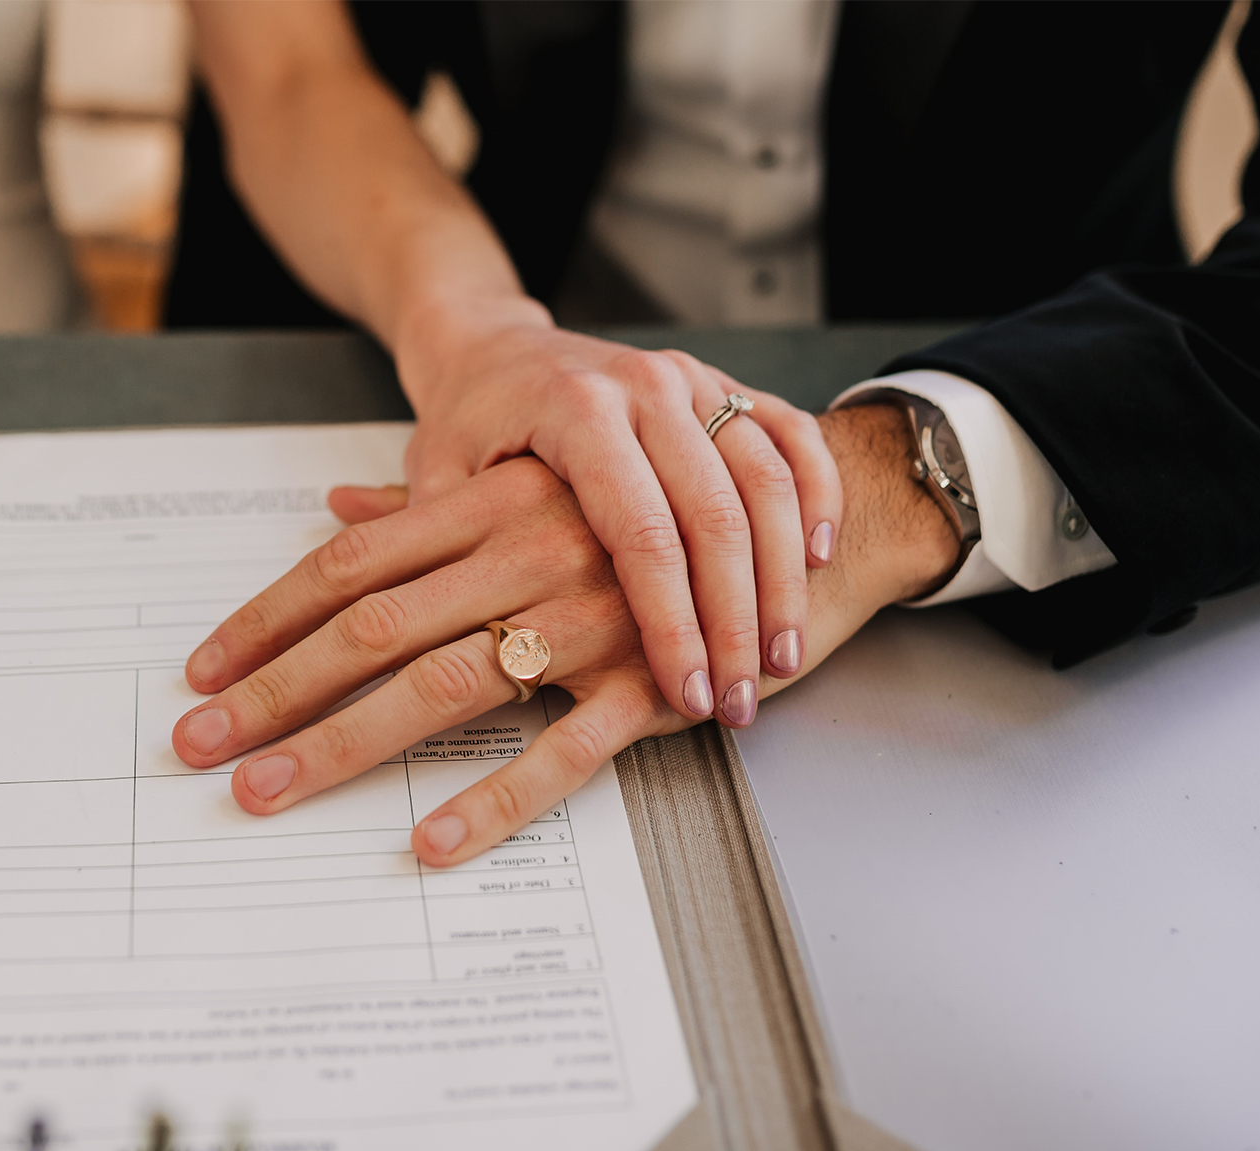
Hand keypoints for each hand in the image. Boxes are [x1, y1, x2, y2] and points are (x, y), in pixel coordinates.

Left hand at [172, 404, 955, 866]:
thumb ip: (438, 497)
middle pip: (375, 627)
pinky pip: (567, 750)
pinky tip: (432, 843)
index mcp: (504, 498)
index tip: (202, 675)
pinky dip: (496, 798)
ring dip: (349, 744)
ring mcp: (596, 616)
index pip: (354, 563)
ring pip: (451, 684)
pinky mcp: (657, 681)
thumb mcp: (547, 476)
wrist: (820, 510)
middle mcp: (537, 548)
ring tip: (270, 794)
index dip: (269, 618)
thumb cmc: (671, 496)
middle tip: (198, 750)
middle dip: (277, 691)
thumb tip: (339, 512)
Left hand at [397, 313, 842, 728]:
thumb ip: (439, 542)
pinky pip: (793, 438)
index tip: (684, 688)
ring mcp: (695, 382)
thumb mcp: (437, 473)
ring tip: (783, 657)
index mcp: (577, 408)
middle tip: (739, 697)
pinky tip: (821, 557)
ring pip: (767, 481)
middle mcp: (647, 387)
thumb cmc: (472, 419)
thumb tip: (444, 630)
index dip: (670, 619)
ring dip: (784, 578)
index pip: (639, 528)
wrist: (500, 345)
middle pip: (716, 513)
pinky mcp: (726, 387)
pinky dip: (817, 496)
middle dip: (736, 619)